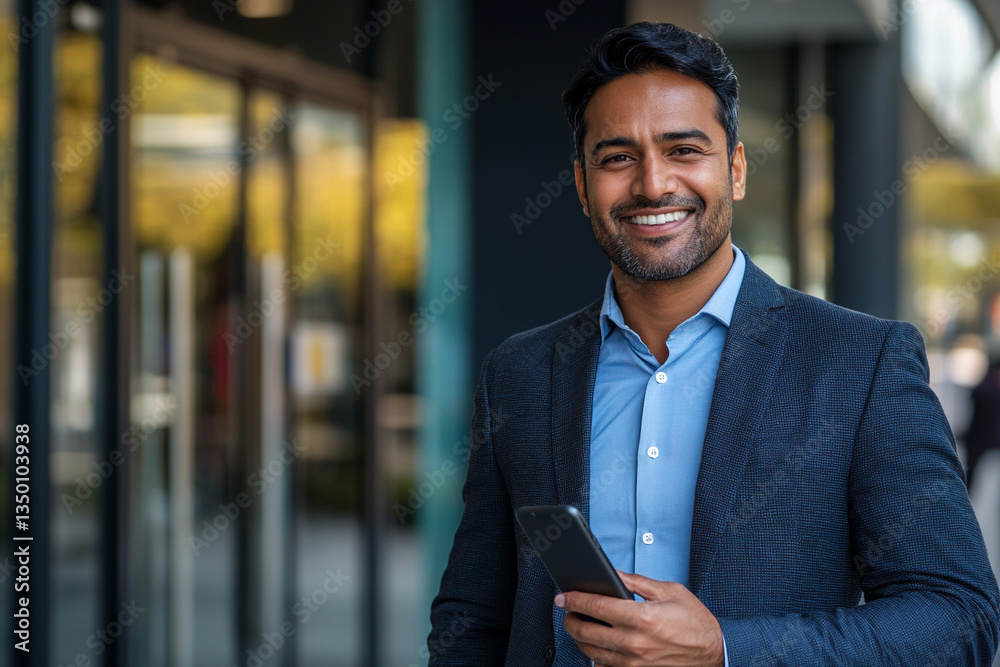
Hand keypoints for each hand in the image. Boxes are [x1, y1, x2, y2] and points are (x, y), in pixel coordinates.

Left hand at [556, 570, 723, 666]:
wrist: (715, 654)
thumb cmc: (696, 623)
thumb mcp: (670, 591)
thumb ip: (636, 582)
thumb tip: (611, 573)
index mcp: (641, 618)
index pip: (595, 606)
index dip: (574, 599)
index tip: (563, 596)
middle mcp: (634, 643)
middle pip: (586, 631)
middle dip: (571, 619)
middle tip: (568, 610)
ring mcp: (633, 663)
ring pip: (591, 651)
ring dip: (580, 637)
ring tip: (580, 624)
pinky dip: (596, 656)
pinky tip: (598, 645)